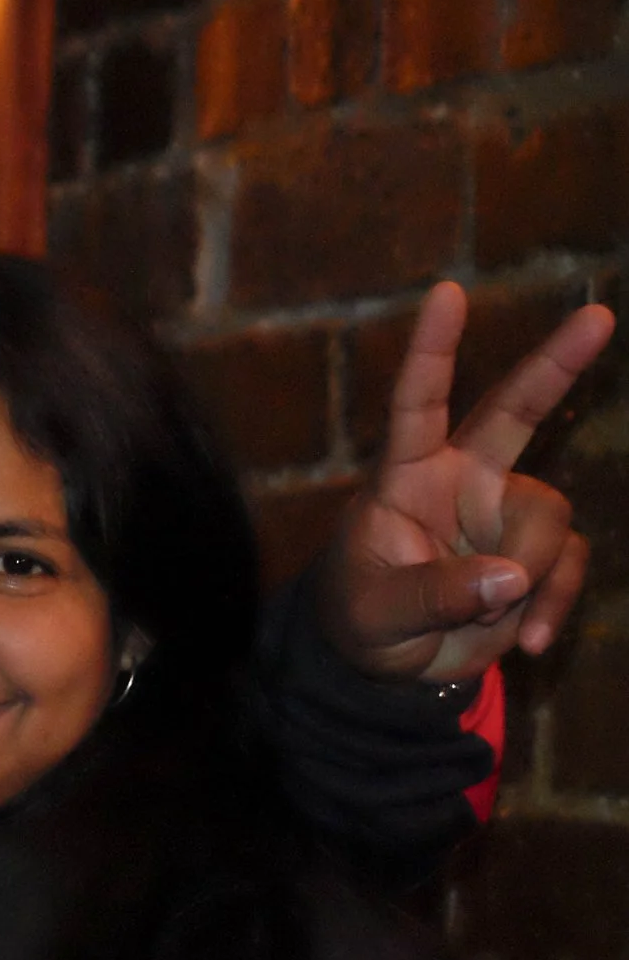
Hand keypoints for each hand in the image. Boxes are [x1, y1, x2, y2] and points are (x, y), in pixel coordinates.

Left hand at [320, 281, 614, 681]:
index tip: (447, 293)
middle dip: (557, 365)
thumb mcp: (378, 614)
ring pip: (551, 519)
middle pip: (514, 413)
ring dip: (533, 576)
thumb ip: (437, 595)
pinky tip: (525, 643)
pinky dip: (553, 607)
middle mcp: (460, 482)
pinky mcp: (534, 556)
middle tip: (599, 316)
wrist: (386, 666)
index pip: (417, 404)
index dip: (433, 349)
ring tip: (495, 622)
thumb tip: (510, 579)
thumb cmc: (360, 619)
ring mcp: (502, 515)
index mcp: (406, 477)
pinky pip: (566, 568)